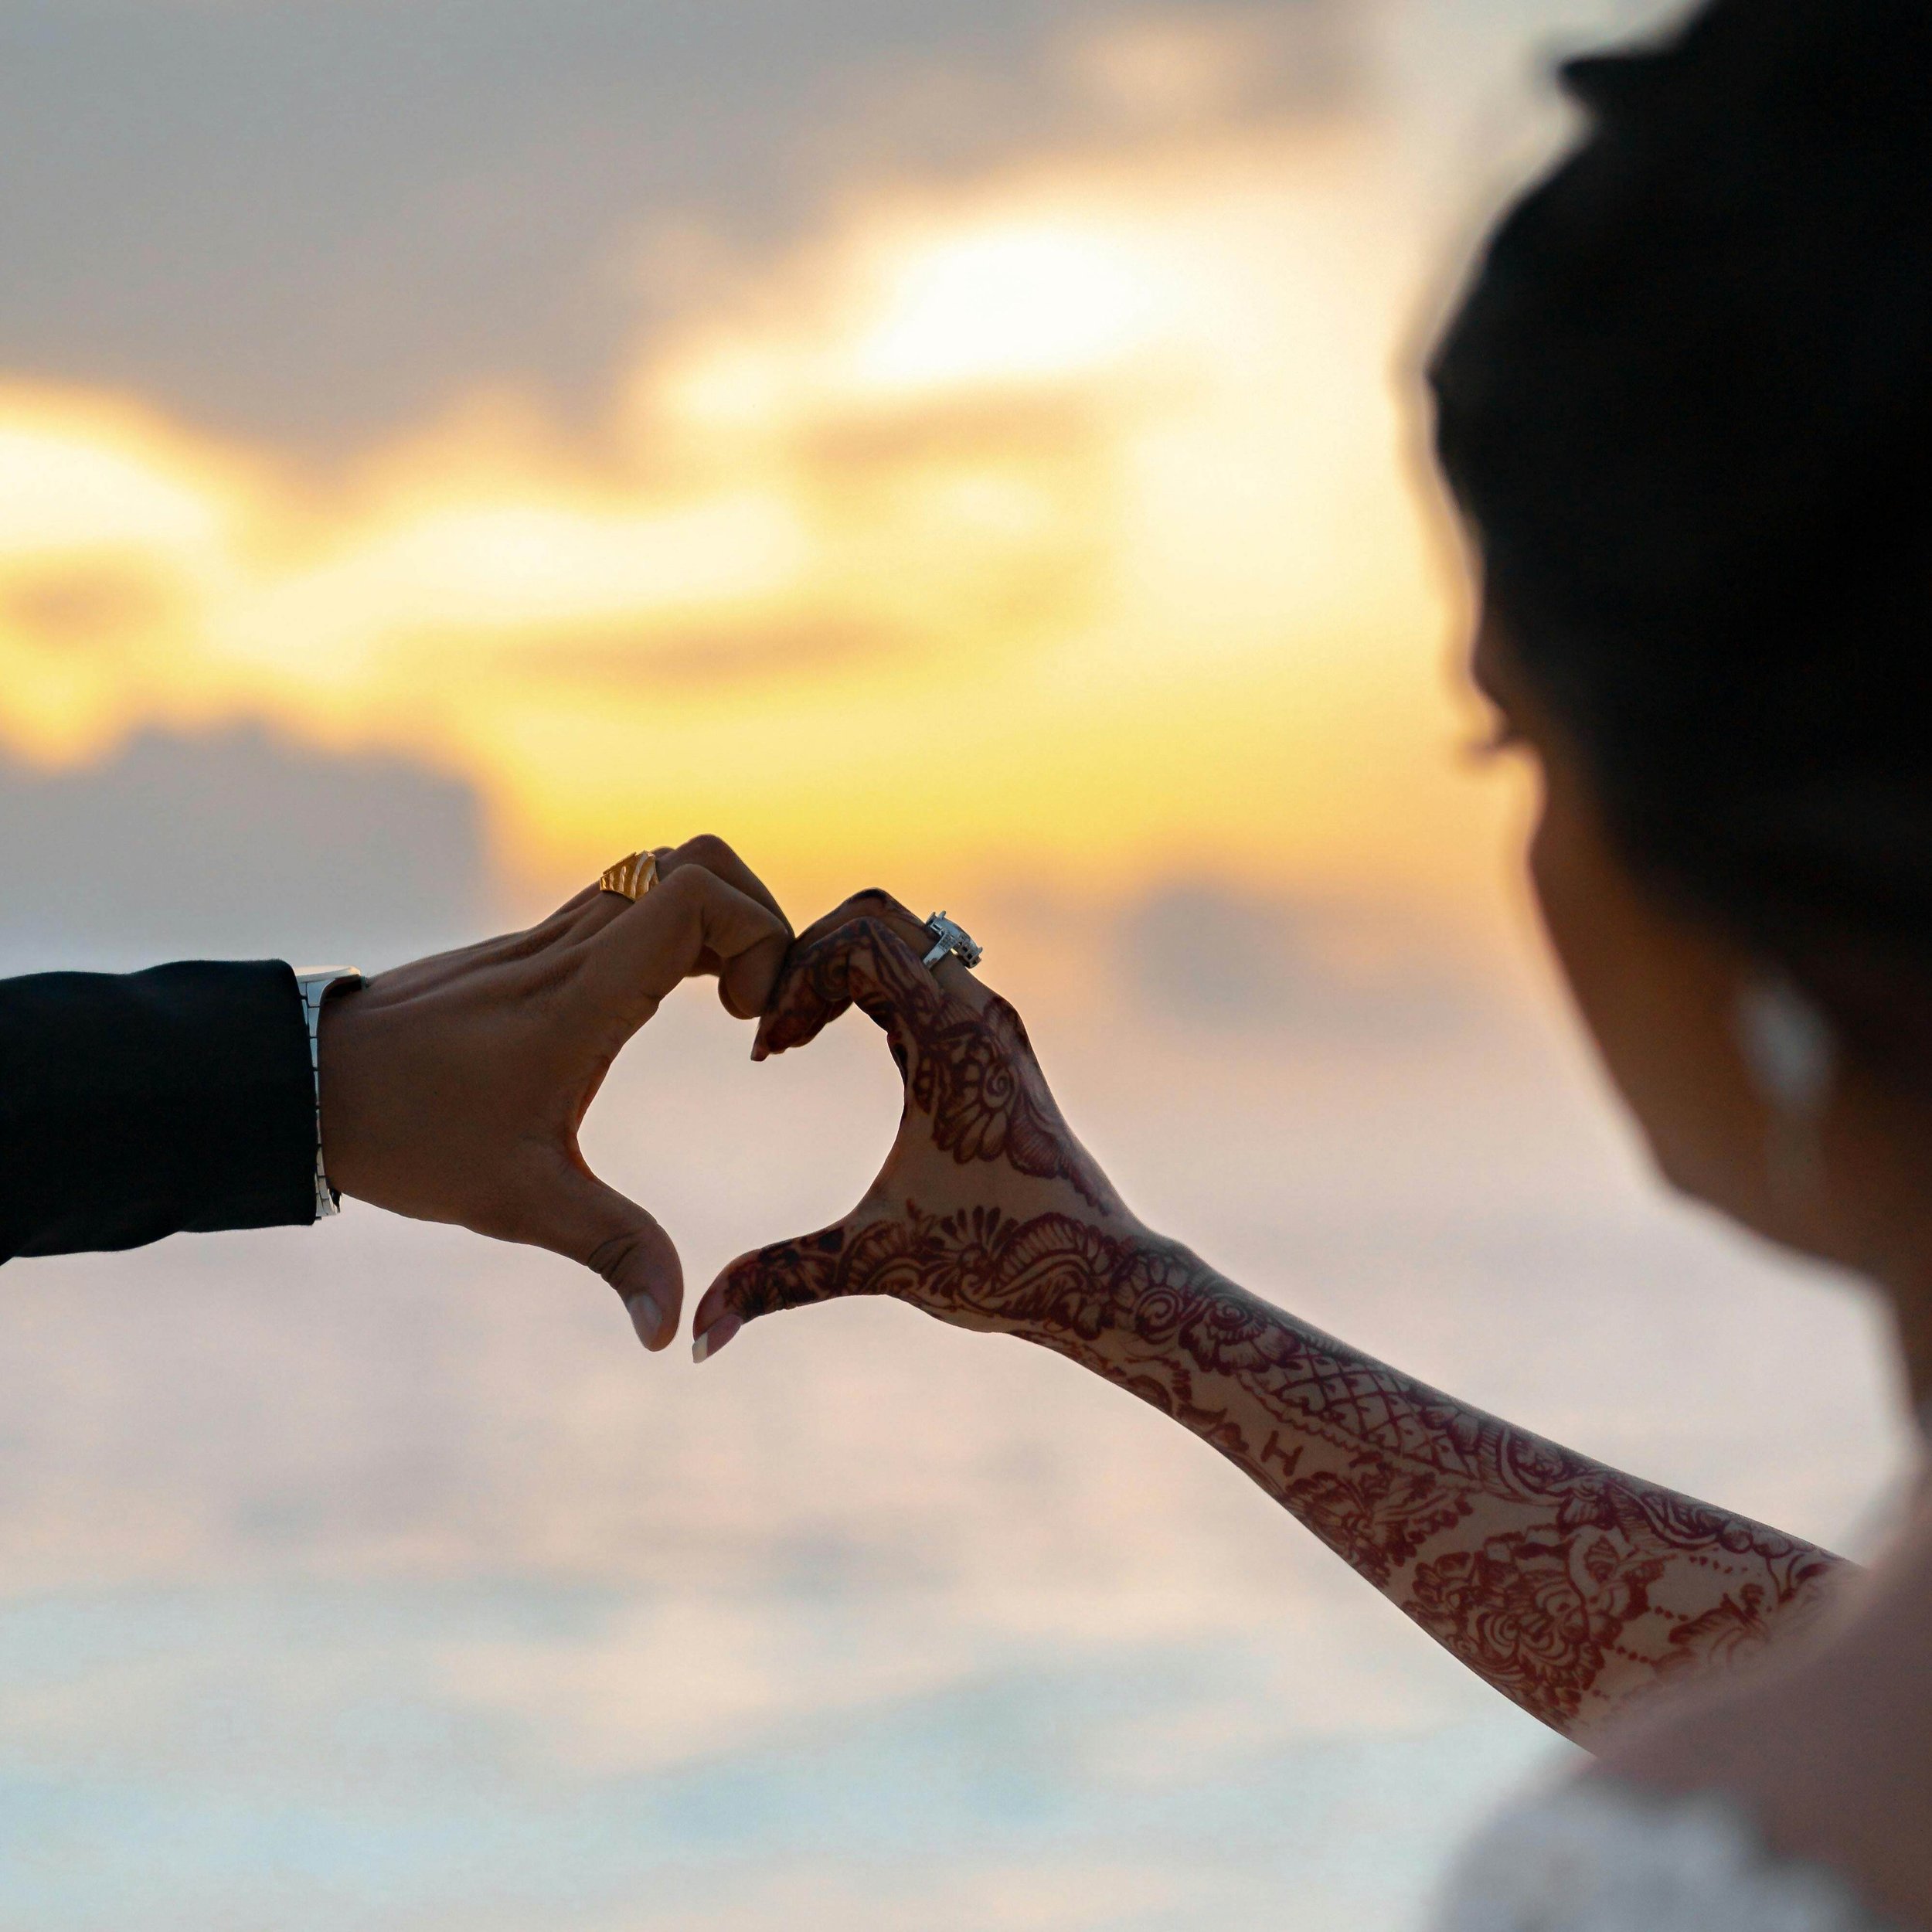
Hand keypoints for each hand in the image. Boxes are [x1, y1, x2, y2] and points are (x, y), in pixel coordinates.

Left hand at [318, 836, 789, 1350]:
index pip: (693, 891)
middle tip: (752, 1006)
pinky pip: (631, 896)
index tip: (747, 1018)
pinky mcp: (535, 945)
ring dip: (719, 921)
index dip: (755, 933)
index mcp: (582, 995)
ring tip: (727, 1005)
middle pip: (695, 857)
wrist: (307, 1085)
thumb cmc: (410, 1137)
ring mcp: (550, 936)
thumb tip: (669, 1333)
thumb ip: (613, 1254)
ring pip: (662, 866)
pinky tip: (679, 1003)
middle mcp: (572, 946)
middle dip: (757, 918)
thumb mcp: (520, 1204)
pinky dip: (680, 929)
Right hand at [690, 889, 1138, 1360]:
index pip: (860, 937)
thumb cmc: (1000, 1261)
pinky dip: (858, 988)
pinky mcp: (985, 1042)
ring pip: (896, 940)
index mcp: (954, 1037)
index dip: (795, 976)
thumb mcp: (877, 1260)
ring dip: (831, 971)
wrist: (1099, 1275)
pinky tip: (819, 1043)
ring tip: (786, 1039)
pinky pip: (911, 975)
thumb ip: (781, 1280)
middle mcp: (977, 1011)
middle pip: (875, 918)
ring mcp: (986, 1022)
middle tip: (768, 1030)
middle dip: (805, 957)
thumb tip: (698, 1335)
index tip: (767, 1051)